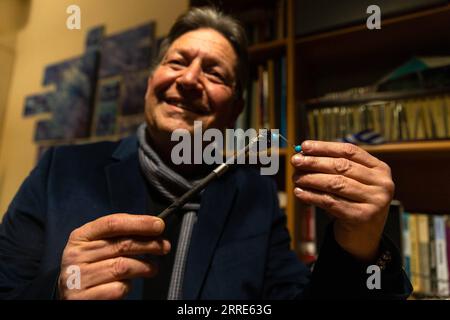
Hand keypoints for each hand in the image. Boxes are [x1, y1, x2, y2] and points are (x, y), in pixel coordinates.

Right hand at [58, 213, 170, 298]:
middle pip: (122, 244)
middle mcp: (76, 255)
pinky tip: (127, 284)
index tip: (159, 225)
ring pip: (123, 267)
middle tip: (164, 247)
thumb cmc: (92, 265)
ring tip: (152, 268)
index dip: (139, 223)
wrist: (70, 293)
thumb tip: (153, 229)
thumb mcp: (99, 245)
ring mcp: (77, 278)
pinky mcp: (83, 298)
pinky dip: (127, 286)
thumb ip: (120, 236)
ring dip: (144, 267)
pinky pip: (117, 289)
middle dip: (149, 244)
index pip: (112, 223)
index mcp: (81, 236)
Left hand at [291, 141, 394, 260]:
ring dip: (311, 179)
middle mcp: (382, 184)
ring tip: (296, 178)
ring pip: (335, 183)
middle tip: (295, 161)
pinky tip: (300, 193)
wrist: (363, 238)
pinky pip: (330, 202)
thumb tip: (303, 154)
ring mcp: (374, 201)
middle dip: (314, 162)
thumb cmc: (353, 204)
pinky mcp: (362, 217)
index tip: (305, 146)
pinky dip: (312, 196)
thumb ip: (333, 168)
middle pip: (341, 166)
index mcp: (380, 169)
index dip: (325, 147)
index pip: (349, 151)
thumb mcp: (350, 182)